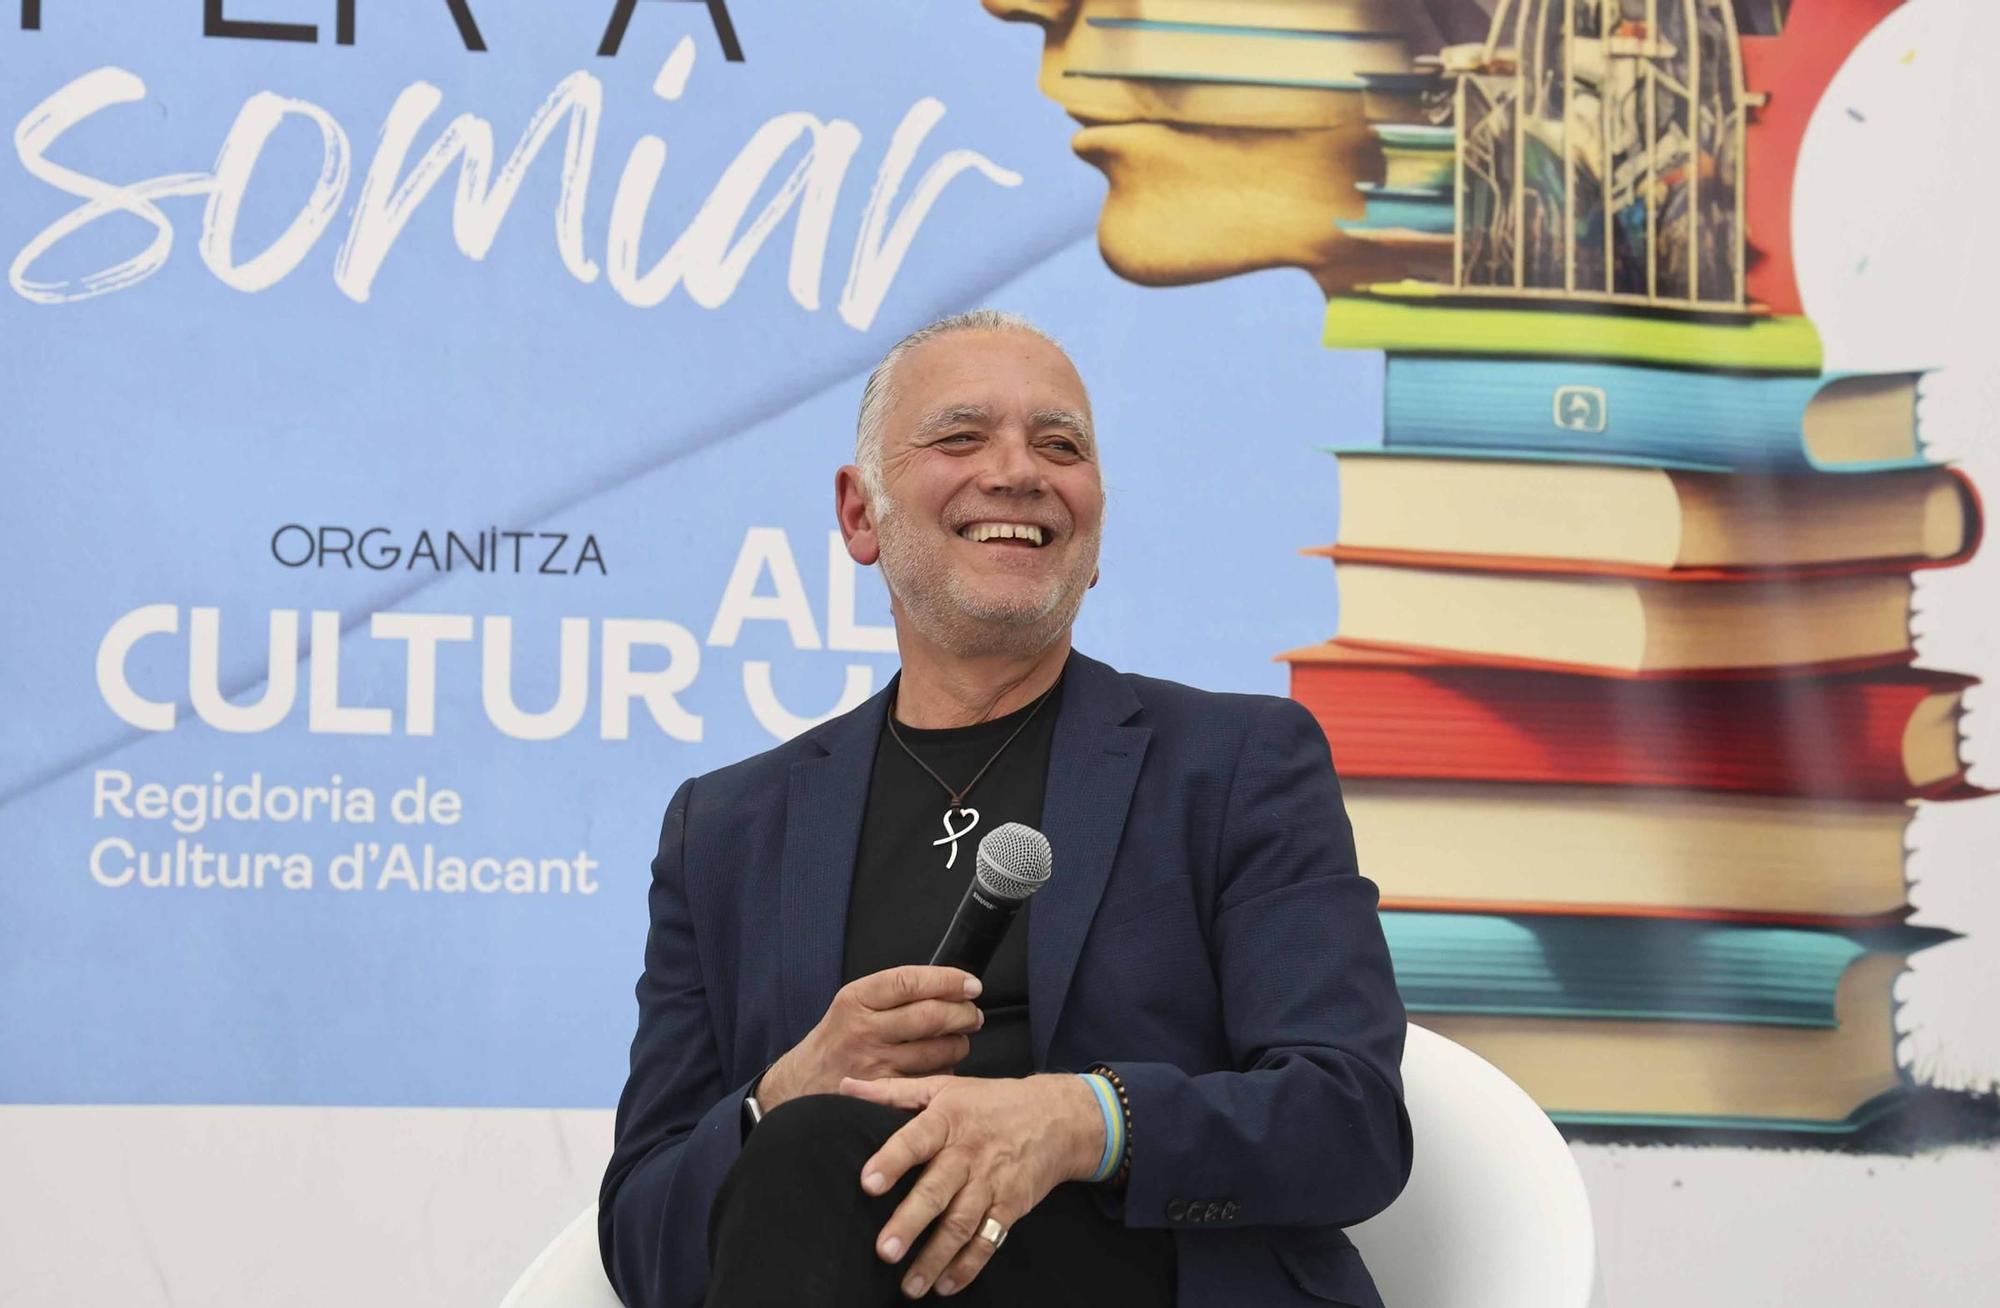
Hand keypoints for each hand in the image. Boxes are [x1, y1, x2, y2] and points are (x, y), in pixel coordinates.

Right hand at [756, 966, 983, 1110]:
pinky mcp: (884, 1094)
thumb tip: (947, 986)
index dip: (948, 980)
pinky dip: (945, 1071)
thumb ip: (891, 995)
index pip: (911, 981)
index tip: (970, 984)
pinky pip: (931, 1079)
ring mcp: (875, 1065)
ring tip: (959, 1039)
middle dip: (963, 1013)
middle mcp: (864, 1030)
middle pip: (931, 1015)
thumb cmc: (835, 1042)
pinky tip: (942, 1066)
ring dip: (959, 1043)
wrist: (798, 1087)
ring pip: (937, 1050)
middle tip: (973, 1015)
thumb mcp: (851, 1006)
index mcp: (856, 1000)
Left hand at [839, 1072, 1103, 1298]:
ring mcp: (992, 1182)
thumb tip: (844, 1085)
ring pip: (961, 1223)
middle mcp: (968, 1153)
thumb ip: (892, 1092)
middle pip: (937, 1190)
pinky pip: (989, 1240)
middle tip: (883, 1251)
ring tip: (909, 1285)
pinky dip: (969, 1265)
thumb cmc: (988, 1103)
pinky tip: (946, 1285)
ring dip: (935, 1256)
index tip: (868, 1184)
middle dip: (910, 1222)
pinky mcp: (1011, 1205)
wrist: (1056, 1117)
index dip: (892, 1160)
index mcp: (947, 1120)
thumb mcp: (943, 1088)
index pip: (915, 1140)